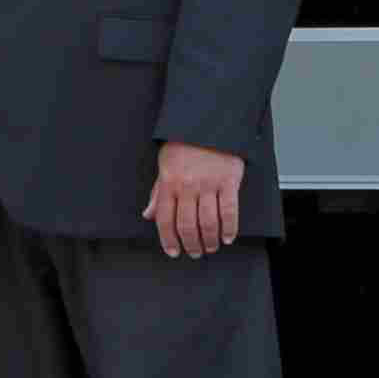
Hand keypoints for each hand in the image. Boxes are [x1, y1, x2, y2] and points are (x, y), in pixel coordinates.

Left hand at [142, 140, 244, 256]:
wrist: (208, 124)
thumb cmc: (184, 145)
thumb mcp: (164, 166)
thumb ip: (157, 193)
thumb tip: (148, 214)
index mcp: (169, 182)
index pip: (165, 219)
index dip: (168, 240)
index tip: (173, 251)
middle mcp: (188, 186)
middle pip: (187, 225)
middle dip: (190, 244)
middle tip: (194, 252)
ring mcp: (209, 185)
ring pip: (208, 222)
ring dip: (209, 240)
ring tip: (210, 247)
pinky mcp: (229, 182)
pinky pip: (230, 211)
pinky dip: (229, 229)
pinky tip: (227, 237)